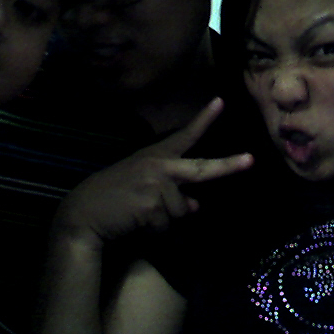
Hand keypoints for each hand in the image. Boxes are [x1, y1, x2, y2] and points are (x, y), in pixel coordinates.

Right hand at [52, 97, 252, 250]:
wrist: (82, 215)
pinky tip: (136, 223)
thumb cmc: (113, 198)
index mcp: (156, 157)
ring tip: (140, 214)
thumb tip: (197, 205)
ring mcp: (157, 185)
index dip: (204, 119)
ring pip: (182, 211)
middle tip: (251, 160)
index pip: (184, 135)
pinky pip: (167, 225)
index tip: (221, 102)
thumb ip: (171, 192)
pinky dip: (155, 231)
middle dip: (228, 166)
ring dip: (166, 220)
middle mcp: (159, 167)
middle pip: (202, 169)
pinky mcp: (152, 206)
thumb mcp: (142, 187)